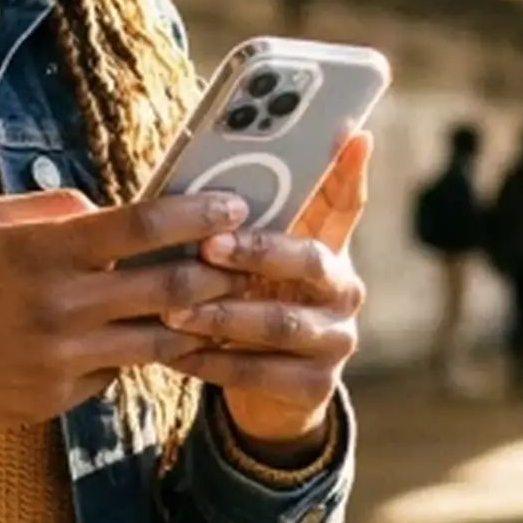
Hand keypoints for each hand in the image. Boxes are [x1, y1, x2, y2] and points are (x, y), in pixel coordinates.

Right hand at [0, 189, 256, 450]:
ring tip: (213, 303)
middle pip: (172, 286)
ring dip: (193, 321)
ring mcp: (63, 359)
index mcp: (43, 250)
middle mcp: (61, 306)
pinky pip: (115, 372)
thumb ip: (50, 210)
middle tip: (246, 260)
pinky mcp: (58, 398)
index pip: (143, 224)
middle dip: (221, 272)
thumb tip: (107, 209)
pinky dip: (129, 353)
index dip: (198, 213)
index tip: (234, 205)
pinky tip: (130, 339)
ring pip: (159, 340)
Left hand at [169, 130, 373, 456]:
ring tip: (173, 312)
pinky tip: (173, 353)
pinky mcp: (316, 386)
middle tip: (208, 246)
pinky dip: (212, 361)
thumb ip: (235, 224)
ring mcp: (336, 339)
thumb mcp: (248, 264)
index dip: (348, 168)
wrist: (269, 392)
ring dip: (223, 315)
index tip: (348, 130)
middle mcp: (344, 290)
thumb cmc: (247, 303)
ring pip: (281, 323)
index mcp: (329, 248)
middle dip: (257, 251)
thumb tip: (188, 174)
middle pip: (310, 261)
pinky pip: (260, 372)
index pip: (345, 201)